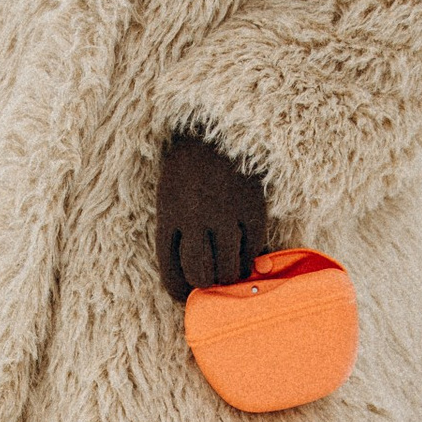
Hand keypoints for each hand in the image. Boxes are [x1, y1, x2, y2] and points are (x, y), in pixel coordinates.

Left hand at [155, 132, 269, 299]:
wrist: (216, 126)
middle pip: (200, 275)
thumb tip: (192, 274)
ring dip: (230, 276)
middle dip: (205, 284)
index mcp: (168, 216)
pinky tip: (248, 257)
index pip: (171, 272)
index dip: (179, 291)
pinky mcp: (253, 209)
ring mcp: (225, 214)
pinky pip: (253, 250)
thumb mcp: (169, 196)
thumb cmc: (189, 166)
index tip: (187, 295)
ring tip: (231, 271)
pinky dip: (251, 260)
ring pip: (228, 268)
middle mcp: (195, 219)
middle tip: (212, 281)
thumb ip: (176, 232)